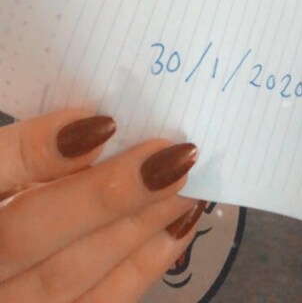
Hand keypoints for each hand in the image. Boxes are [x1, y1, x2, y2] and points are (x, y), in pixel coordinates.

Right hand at [0, 107, 205, 300]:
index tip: (100, 123)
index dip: (36, 151)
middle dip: (102, 196)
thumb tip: (91, 126)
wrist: (4, 256)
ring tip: (183, 180)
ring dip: (131, 229)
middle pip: (24, 236)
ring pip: (63, 278)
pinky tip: (178, 226)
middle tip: (169, 153)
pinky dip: (139, 268)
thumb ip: (23, 150)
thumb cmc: (9, 190)